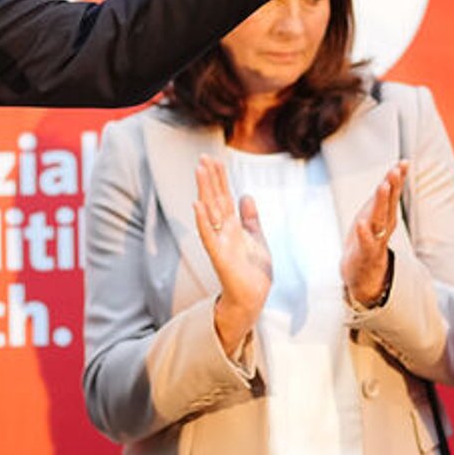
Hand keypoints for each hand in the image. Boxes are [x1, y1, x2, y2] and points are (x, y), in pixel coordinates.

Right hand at [192, 155, 271, 351]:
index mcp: (232, 226)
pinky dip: (202, 220)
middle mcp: (223, 231)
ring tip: (199, 171)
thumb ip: (250, 217)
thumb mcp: (256, 237)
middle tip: (203, 157)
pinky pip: (208, 235)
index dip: (220, 178)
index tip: (214, 159)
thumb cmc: (253, 271)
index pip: (224, 196)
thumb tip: (247, 196)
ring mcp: (219, 242)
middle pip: (215, 199)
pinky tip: (197, 205)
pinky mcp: (218, 256)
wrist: (253, 297)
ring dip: (204, 191)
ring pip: (210, 212)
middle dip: (210, 178)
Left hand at [340, 160, 406, 306]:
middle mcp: (384, 226)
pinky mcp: (365, 254)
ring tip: (382, 186)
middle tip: (395, 170)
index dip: (398, 178)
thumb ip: (385, 194)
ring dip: (381, 203)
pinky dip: (364, 233)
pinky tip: (361, 223)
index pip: (393, 194)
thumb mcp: (376, 214)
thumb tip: (396, 169)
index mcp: (385, 215)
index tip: (404, 162)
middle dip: (392, 186)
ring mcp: (376, 240)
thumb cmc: (367, 240)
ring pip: (379, 219)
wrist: (362, 275)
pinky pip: (366, 242)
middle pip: (388, 203)